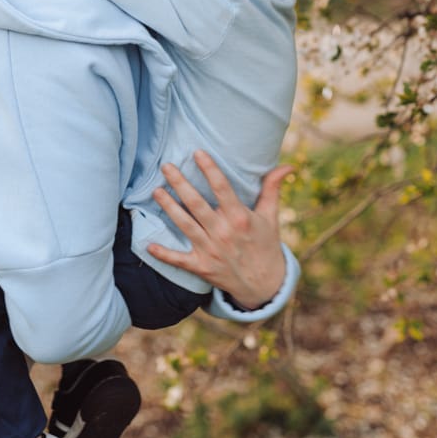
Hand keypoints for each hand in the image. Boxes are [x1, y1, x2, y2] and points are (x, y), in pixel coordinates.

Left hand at [148, 151, 291, 308]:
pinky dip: (164, 254)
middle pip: (197, 204)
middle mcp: (224, 232)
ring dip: (169, 207)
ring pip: (185, 225)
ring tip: (156, 191)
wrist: (264, 285)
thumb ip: (272, 189)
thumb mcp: (270, 217)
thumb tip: (287, 166)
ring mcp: (211, 250)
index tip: (197, 152)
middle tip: (166, 166)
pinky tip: (148, 244)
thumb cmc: (265, 245)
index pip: (222, 188)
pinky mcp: (202, 267)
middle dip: (180, 184)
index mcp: (240, 218)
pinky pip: (179, 260)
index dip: (209, 169)